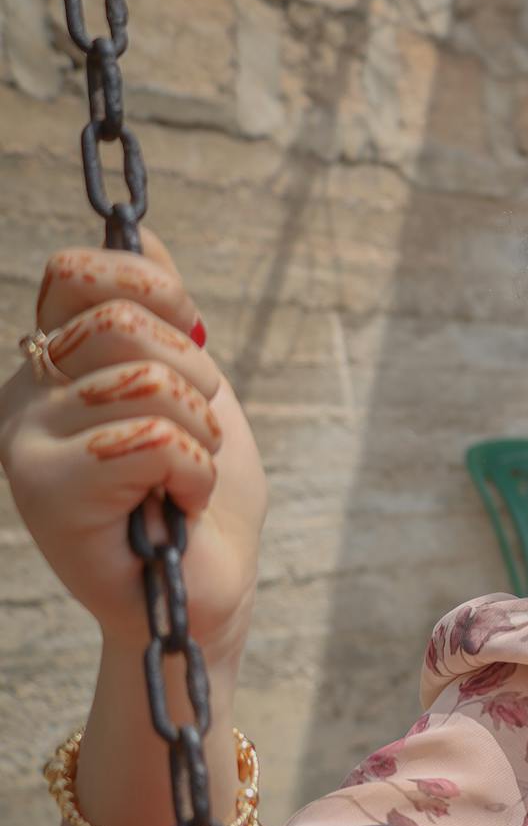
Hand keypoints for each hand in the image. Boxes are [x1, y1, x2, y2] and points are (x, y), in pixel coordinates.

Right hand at [0, 234, 266, 653]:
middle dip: (195, 373)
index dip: (151, 283)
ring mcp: (26, 440)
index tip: (193, 328)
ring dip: (199, 431)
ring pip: (144, 379)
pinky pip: (150, 438)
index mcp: (57, 361)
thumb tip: (141, 234)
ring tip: (185, 474)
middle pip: (124, 322)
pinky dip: (193, 471)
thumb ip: (165, 316)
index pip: (78, 272)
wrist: (202, 590)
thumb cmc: (201, 496)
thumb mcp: (197, 389)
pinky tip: (177, 504)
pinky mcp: (42, 489)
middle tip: (198, 428)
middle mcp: (26, 393)